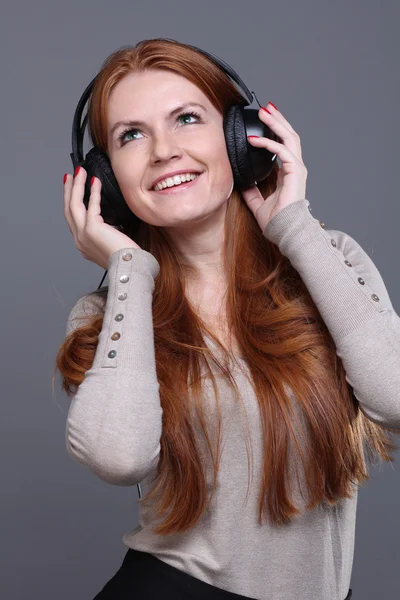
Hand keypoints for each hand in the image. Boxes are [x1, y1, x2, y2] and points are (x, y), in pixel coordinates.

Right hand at [63, 167, 140, 269]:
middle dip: (69, 190)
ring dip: (76, 186)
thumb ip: (107, 233)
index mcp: (83, 244)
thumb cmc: (127, 259)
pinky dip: (93, 192)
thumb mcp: (112, 244)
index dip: (71, 202)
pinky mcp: (92, 229)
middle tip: (71, 175)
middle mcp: (79, 240)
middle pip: (69, 209)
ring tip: (80, 172)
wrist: (129, 268)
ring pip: (74, 205)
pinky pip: (91, 206)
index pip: (73, 219)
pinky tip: (95, 182)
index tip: (72, 189)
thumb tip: (112, 223)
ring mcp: (83, 235)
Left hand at [241, 102, 307, 231]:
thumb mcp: (257, 202)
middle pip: (289, 136)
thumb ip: (251, 191)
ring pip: (289, 138)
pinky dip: (268, 143)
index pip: (284, 145)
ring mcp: (297, 169)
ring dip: (276, 123)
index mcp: (288, 173)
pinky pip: (282, 151)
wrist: (284, 231)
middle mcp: (295, 168)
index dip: (275, 131)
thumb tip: (241, 183)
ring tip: (265, 112)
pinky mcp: (295, 172)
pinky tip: (254, 139)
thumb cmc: (276, 221)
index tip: (264, 120)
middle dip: (277, 120)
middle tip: (266, 107)